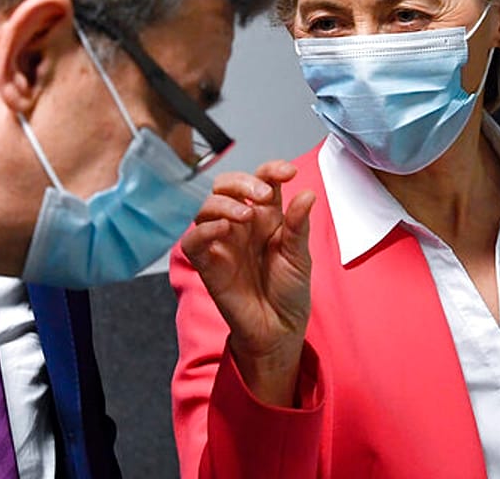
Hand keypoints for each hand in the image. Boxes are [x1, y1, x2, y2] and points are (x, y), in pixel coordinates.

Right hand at [180, 160, 315, 406]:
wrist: (279, 329)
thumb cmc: (289, 292)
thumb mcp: (299, 255)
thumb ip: (297, 224)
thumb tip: (306, 193)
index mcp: (265, 216)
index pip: (261, 180)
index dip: (270, 170)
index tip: (287, 172)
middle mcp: (241, 224)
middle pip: (227, 186)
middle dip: (242, 182)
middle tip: (262, 195)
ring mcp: (222, 241)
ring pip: (207, 206)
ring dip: (224, 204)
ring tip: (245, 216)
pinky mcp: (207, 263)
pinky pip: (193, 239)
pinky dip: (205, 229)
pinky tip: (223, 229)